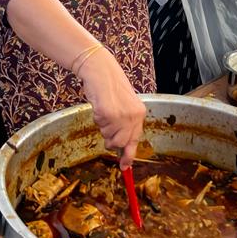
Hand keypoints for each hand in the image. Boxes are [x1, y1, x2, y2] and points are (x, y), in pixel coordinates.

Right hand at [79, 49, 145, 167]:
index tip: (124, 167)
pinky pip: (100, 126)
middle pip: (120, 143)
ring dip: (103, 127)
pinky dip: (97, 119)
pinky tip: (100, 106)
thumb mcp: (125, 105)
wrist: (101, 71)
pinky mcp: (108, 113)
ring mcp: (121, 115)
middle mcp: (133, 116)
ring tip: (104, 110)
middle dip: (110, 139)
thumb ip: (126, 123)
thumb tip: (121, 148)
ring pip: (108, 136)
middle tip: (106, 123)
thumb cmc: (110, 87)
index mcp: (140, 113)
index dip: (128, 155)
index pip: (135, 140)